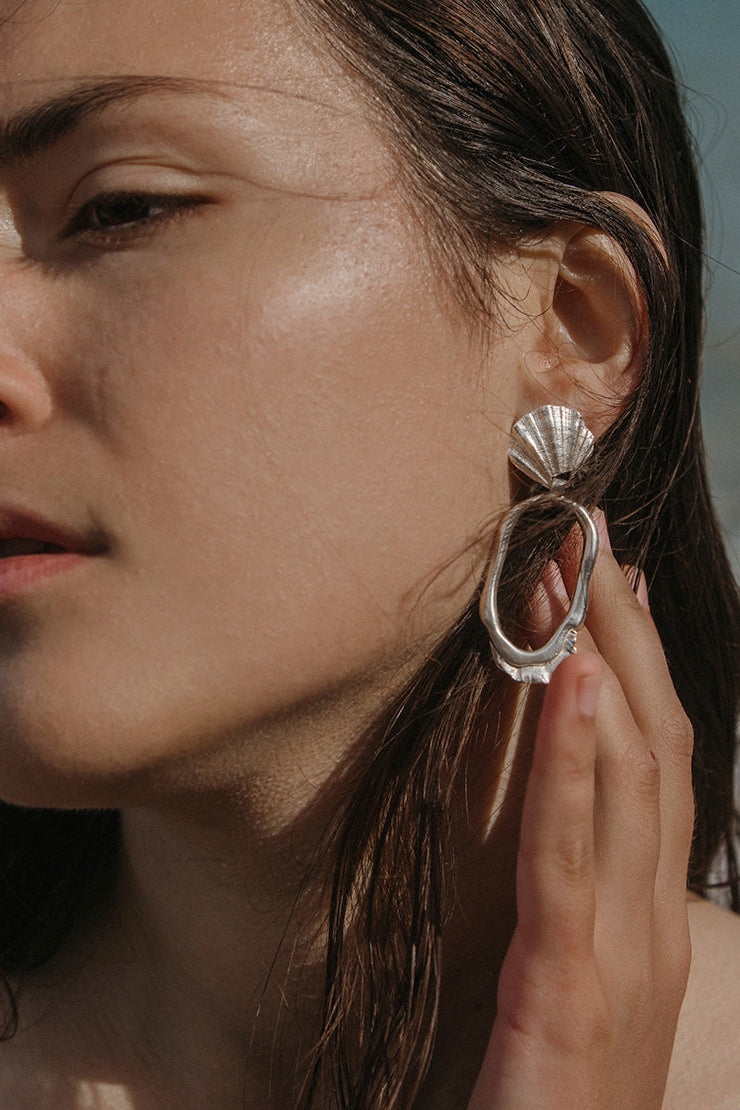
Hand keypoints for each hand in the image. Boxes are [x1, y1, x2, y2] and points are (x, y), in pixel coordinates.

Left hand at [467, 515, 693, 1108]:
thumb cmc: (543, 1094)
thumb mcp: (562, 976)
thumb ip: (567, 896)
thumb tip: (546, 810)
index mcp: (648, 911)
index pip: (657, 759)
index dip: (642, 661)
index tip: (615, 578)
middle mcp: (651, 917)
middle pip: (653, 742)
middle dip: (623, 629)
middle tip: (591, 531)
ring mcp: (624, 951)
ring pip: (627, 775)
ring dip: (599, 658)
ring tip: (573, 569)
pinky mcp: (567, 986)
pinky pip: (571, 851)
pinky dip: (570, 757)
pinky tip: (567, 680)